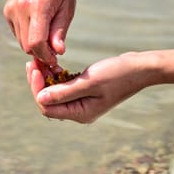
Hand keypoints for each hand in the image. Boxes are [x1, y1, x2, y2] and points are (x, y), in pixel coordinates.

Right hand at [3, 0, 78, 65]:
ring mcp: (11, 9)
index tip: (55, 59)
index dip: (45, 56)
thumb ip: (59, 32)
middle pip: (27, 45)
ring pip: (21, 41)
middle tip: (53, 53)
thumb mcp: (67, 9)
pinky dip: (27, 36)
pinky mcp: (7, 10)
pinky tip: (38, 27)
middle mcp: (21, 7)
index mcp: (38, 7)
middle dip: (40, 53)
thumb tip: (58, 52)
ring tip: (48, 39)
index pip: (36, 43)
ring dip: (34, 46)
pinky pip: (17, 33)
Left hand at [26, 53, 156, 122]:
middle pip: (49, 101)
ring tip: (40, 60)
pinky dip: (57, 76)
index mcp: (81, 114)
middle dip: (39, 82)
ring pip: (55, 93)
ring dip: (46, 77)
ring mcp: (82, 102)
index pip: (47, 108)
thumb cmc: (118, 74)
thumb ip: (64, 91)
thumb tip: (40, 98)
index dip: (37, 89)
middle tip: (32, 62)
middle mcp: (79, 112)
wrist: (140, 68)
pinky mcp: (85, 92)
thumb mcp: (89, 82)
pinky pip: (65, 87)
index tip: (34, 68)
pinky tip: (54, 64)